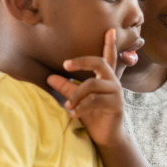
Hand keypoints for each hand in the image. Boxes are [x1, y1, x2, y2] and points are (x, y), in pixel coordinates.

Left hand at [47, 29, 124, 146]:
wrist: (106, 136)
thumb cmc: (93, 115)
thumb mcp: (78, 100)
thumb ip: (67, 88)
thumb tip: (50, 77)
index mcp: (106, 78)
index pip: (109, 57)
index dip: (110, 44)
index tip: (110, 30)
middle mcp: (113, 82)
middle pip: (99, 63)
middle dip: (82, 62)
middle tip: (65, 65)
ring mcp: (116, 93)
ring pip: (93, 85)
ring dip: (76, 95)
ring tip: (67, 106)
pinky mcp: (116, 105)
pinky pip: (95, 100)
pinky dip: (82, 107)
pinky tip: (74, 114)